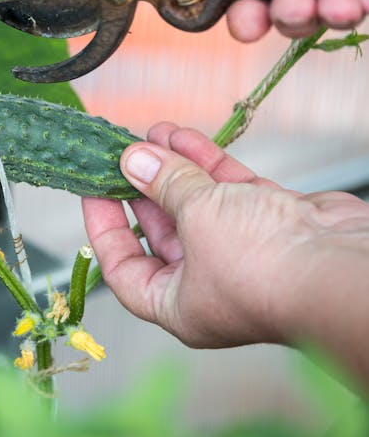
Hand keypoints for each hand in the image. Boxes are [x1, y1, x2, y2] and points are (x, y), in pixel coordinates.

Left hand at [82, 123, 368, 371]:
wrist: (342, 267)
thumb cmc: (262, 266)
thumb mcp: (195, 217)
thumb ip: (163, 184)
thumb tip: (132, 159)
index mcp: (178, 304)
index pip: (124, 269)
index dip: (103, 228)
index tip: (93, 189)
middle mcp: (208, 282)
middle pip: (160, 231)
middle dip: (141, 186)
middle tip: (122, 152)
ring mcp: (242, 252)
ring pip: (196, 204)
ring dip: (173, 167)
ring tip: (150, 132)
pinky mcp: (272, 223)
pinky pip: (229, 191)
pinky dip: (207, 164)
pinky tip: (182, 136)